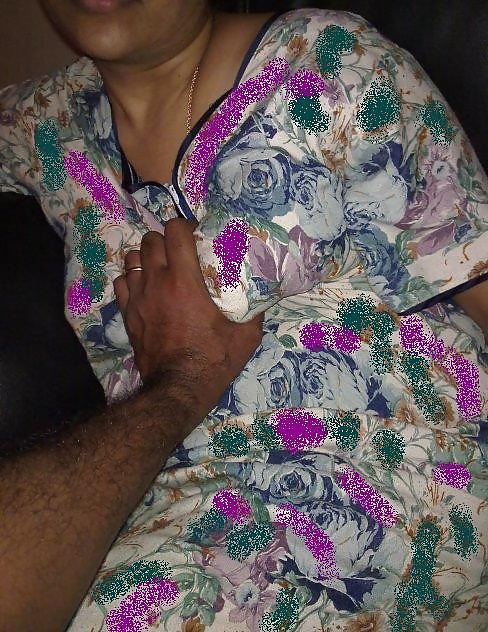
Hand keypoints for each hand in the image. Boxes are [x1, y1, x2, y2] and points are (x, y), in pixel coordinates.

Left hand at [113, 218, 263, 418]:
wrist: (179, 388)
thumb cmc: (213, 360)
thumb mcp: (245, 335)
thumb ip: (255, 311)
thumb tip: (265, 295)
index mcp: (185, 281)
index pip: (175, 231)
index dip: (184, 227)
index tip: (195, 236)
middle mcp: (157, 282)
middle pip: (151, 240)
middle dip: (165, 239)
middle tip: (179, 251)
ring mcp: (138, 298)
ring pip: (133, 258)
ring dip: (147, 257)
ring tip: (160, 267)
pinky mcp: (127, 314)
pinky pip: (121, 282)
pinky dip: (131, 278)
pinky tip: (144, 287)